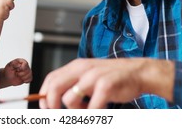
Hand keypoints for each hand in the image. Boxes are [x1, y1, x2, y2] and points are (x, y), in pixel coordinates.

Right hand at [0, 0, 14, 19]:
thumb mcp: (1, 3)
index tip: (7, 2)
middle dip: (10, 0)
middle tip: (6, 6)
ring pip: (11, 0)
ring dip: (10, 5)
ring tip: (4, 9)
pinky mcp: (3, 3)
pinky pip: (12, 4)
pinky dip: (10, 8)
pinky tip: (5, 11)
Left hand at [2, 58, 32, 85]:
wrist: (8, 78)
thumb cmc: (8, 71)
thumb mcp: (9, 66)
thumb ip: (14, 63)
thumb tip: (19, 65)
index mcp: (21, 62)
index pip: (26, 64)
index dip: (22, 68)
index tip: (17, 70)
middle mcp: (25, 66)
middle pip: (28, 70)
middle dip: (21, 74)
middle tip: (16, 74)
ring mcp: (27, 71)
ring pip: (30, 75)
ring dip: (23, 78)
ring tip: (18, 76)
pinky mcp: (28, 77)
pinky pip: (30, 79)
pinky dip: (26, 81)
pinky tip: (21, 79)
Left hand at [39, 58, 173, 108]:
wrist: (138, 73)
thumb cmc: (112, 78)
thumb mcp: (89, 76)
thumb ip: (73, 84)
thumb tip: (54, 100)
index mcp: (76, 66)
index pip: (51, 79)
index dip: (44, 95)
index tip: (46, 108)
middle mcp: (82, 69)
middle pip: (54, 87)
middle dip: (52, 105)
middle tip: (58, 115)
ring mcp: (93, 76)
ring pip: (70, 99)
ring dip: (75, 111)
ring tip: (88, 109)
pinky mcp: (106, 85)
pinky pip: (91, 107)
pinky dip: (92, 114)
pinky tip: (98, 111)